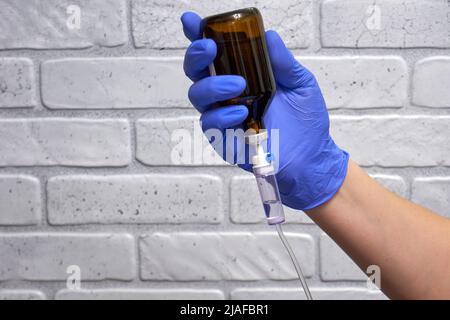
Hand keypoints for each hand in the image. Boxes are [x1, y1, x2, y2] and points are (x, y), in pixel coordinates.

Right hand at [181, 12, 348, 209]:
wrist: (310, 157)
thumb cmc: (305, 121)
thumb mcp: (300, 84)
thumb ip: (282, 62)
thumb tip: (268, 35)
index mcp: (242, 75)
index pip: (215, 54)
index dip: (198, 36)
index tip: (190, 21)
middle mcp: (227, 94)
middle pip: (196, 71)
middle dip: (196, 56)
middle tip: (210, 49)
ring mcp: (222, 116)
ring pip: (197, 95)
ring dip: (212, 86)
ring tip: (238, 86)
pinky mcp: (223, 139)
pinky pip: (210, 124)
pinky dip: (222, 115)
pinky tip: (241, 113)